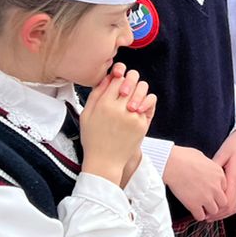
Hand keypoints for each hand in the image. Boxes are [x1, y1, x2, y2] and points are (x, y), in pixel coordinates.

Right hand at [78, 66, 151, 183]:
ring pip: (143, 89)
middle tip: (126, 86)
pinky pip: (149, 103)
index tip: (118, 77)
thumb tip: (108, 77)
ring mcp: (132, 117)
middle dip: (130, 79)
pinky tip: (137, 106)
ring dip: (138, 89)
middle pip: (131, 80)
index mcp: (103, 105)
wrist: (105, 162)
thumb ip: (96, 94)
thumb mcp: (86, 114)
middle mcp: (119, 109)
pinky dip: (145, 101)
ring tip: (131, 96)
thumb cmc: (93, 138)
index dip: (119, 74)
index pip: (116, 78)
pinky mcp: (142, 125)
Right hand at [163, 145, 227, 220]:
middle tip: (209, 202)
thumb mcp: (203, 158)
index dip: (217, 191)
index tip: (212, 192)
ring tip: (202, 207)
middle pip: (223, 202)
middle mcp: (215, 187)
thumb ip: (209, 167)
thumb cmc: (184, 157)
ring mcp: (206, 197)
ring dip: (208, 210)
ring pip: (214, 211)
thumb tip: (206, 169)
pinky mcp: (194, 205)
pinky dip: (198, 215)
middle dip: (216, 202)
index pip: (225, 188)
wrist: (172, 164)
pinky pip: (200, 216)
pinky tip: (194, 211)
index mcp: (219, 175)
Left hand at [213, 126, 235, 218]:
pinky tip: (223, 208)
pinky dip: (232, 207)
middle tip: (206, 218)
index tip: (204, 213)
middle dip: (219, 215)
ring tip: (213, 215)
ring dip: (225, 212)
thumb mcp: (222, 153)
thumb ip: (213, 168)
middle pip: (232, 207)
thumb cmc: (235, 144)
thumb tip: (203, 180)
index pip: (226, 201)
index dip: (215, 210)